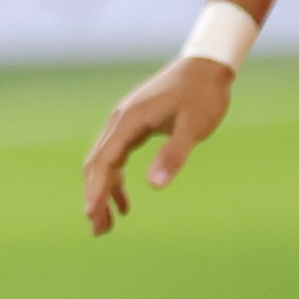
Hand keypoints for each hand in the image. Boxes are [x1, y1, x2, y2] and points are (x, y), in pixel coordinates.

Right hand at [81, 57, 234, 233]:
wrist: (206, 66)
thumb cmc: (203, 95)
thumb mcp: (193, 127)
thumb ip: (174, 154)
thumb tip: (154, 185)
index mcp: (130, 120)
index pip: (105, 160)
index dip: (96, 188)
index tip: (91, 214)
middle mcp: (120, 120)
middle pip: (98, 164)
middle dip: (95, 197)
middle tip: (99, 231)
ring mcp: (125, 121)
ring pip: (104, 162)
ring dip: (103, 192)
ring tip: (106, 225)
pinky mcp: (134, 124)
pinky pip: (117, 156)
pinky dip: (116, 180)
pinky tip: (124, 203)